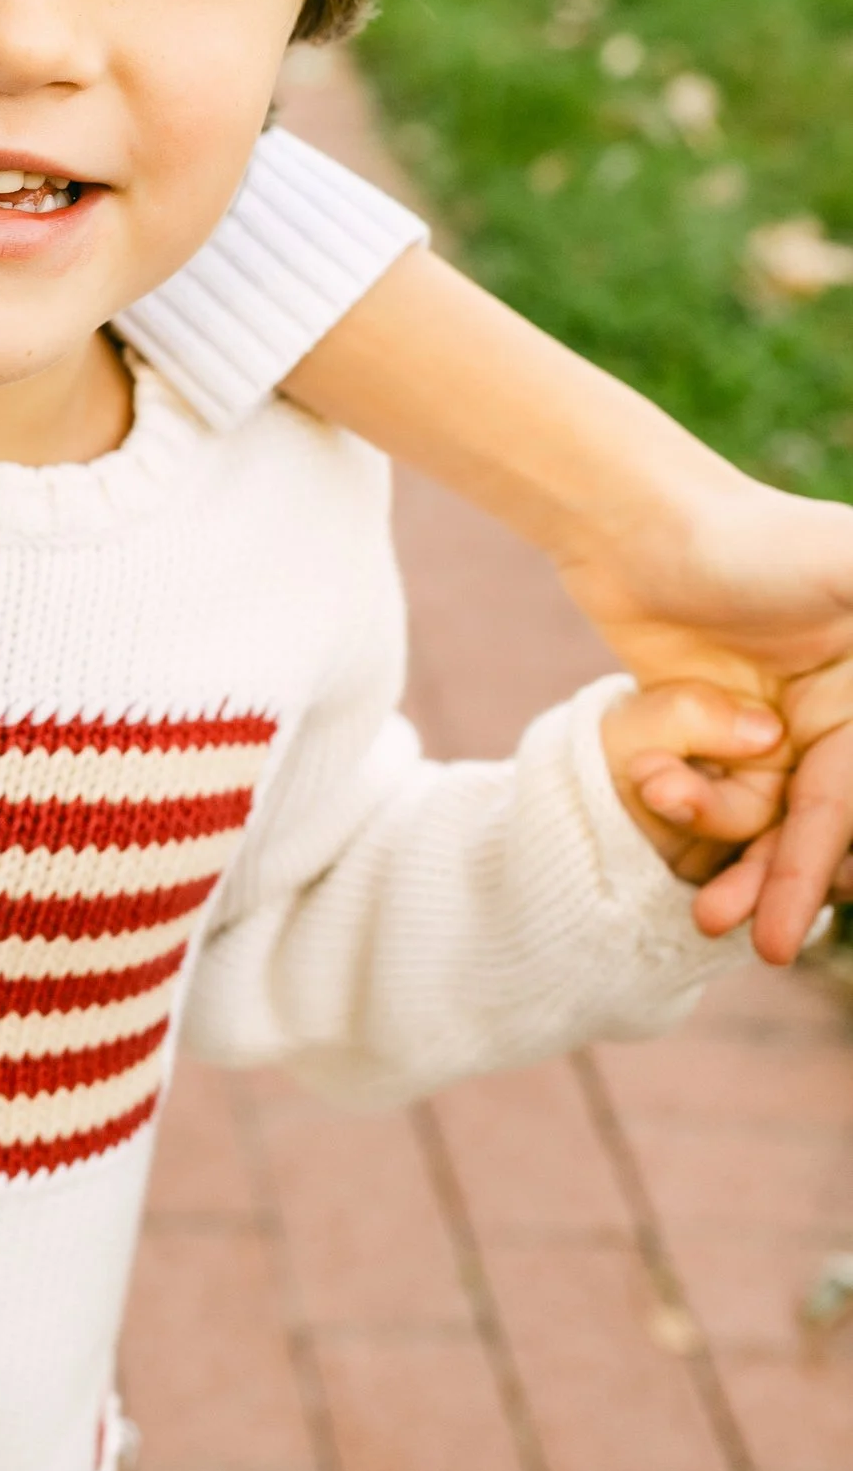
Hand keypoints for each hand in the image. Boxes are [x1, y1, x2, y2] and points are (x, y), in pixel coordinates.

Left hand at [554, 470, 852, 957]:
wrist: (638, 526)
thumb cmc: (754, 537)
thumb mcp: (850, 566)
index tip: (851, 890)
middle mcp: (847, 715)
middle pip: (835, 819)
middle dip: (804, 880)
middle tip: (773, 944)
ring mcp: (786, 731)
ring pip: (778, 827)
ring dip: (750, 875)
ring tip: (712, 922)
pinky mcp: (722, 738)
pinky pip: (724, 809)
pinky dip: (705, 836)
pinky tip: (686, 871)